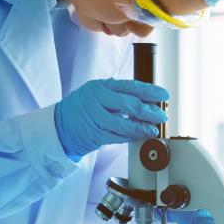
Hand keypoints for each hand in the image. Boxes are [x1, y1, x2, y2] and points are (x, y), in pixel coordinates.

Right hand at [54, 78, 168, 159]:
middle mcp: (97, 99)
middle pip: (129, 104)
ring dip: (142, 128)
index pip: (131, 87)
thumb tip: (148, 101)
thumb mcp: (99, 94)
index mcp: (101, 86)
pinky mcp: (94, 134)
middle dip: (150, 111)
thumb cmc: (83, 109)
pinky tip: (138, 136)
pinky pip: (117, 137)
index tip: (164, 95)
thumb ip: (120, 95)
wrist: (59, 126)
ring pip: (124, 124)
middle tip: (162, 115)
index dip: (150, 91)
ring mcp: (94, 117)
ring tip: (153, 130)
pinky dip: (130, 137)